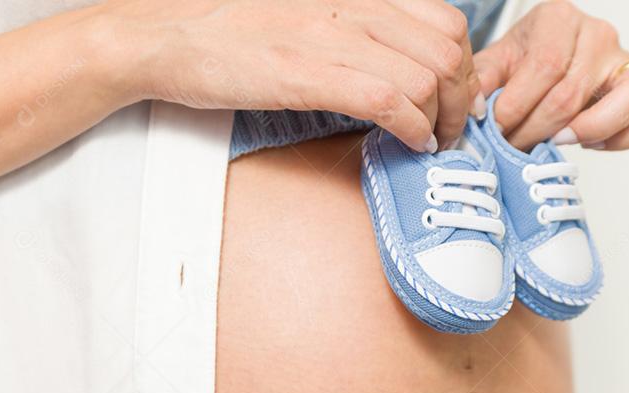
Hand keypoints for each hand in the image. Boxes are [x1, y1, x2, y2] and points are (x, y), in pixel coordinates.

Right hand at [106, 0, 481, 150]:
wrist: (164, 35)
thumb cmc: (233, 31)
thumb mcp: (309, 14)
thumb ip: (358, 30)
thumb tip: (404, 64)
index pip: (445, 20)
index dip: (464, 66)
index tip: (456, 98)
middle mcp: (350, 5)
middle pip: (448, 49)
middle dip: (461, 97)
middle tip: (450, 127)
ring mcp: (329, 36)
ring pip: (426, 76)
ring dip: (441, 119)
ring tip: (430, 140)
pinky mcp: (307, 72)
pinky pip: (389, 99)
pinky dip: (412, 128)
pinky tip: (409, 143)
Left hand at [474, 1, 628, 151]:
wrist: (547, 59)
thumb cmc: (525, 62)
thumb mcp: (496, 65)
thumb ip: (481, 85)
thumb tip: (474, 115)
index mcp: (559, 19)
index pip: (545, 66)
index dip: (519, 106)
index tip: (499, 128)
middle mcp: (600, 34)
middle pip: (575, 91)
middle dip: (539, 129)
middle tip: (518, 146)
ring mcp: (628, 60)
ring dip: (593, 129)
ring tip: (561, 140)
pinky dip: (627, 136)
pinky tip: (592, 142)